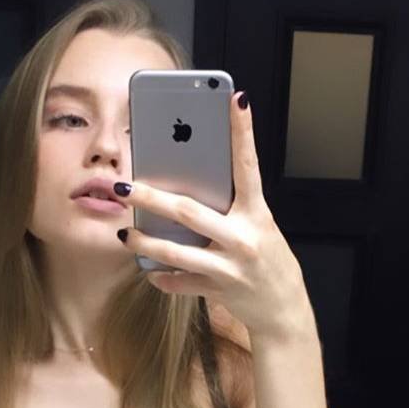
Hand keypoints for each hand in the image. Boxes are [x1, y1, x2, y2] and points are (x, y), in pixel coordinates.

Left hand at [114, 89, 312, 341]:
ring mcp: (230, 268)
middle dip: (152, 198)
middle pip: (190, 212)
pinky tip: (148, 270)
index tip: (235, 99)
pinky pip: (181, 282)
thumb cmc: (267, 258)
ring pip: (177, 252)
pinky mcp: (218, 290)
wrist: (284, 308)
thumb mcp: (259, 225)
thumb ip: (232, 205)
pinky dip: (162, 277)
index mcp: (257, 214)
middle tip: (125, 186)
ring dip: (146, 242)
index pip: (248, 166)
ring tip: (125, 232)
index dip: (242, 132)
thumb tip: (192, 180)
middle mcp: (243, 239)